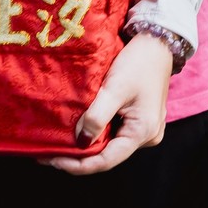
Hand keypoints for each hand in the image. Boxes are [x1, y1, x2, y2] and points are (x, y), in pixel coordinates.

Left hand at [42, 33, 172, 175]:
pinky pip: (114, 133)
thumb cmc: (139, 63)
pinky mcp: (140, 120)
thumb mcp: (114, 88)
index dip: (77, 165)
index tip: (51, 159)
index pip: (105, 161)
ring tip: (59, 142)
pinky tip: (78, 129)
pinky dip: (96, 132)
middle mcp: (147, 137)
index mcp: (143, 132)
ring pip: (110, 145)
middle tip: (49, 150)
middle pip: (107, 155)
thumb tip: (79, 142)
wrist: (158, 42)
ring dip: (86, 144)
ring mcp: (145, 129)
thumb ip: (96, 117)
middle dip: (78, 156)